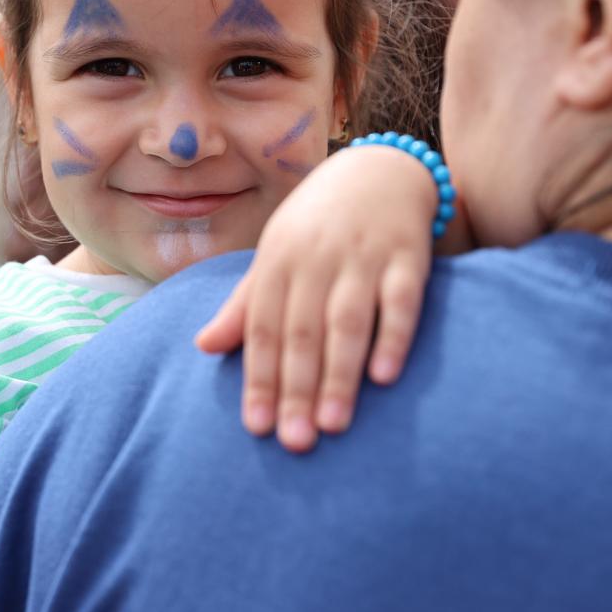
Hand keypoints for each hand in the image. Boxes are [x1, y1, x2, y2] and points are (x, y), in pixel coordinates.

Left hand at [194, 145, 438, 451]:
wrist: (378, 169)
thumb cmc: (316, 226)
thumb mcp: (276, 257)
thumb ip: (245, 306)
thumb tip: (203, 347)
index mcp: (278, 262)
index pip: (263, 329)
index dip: (259, 378)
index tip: (256, 428)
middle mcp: (316, 260)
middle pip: (302, 333)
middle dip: (296, 390)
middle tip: (295, 442)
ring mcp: (362, 257)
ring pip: (347, 323)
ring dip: (339, 375)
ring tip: (333, 425)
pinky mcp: (407, 257)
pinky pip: (399, 302)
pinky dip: (392, 338)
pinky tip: (385, 378)